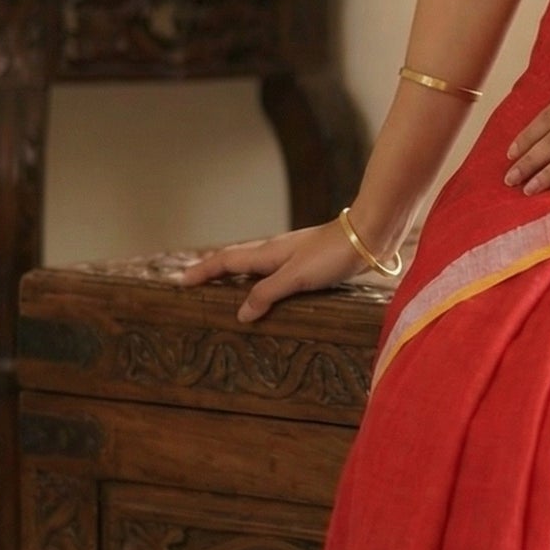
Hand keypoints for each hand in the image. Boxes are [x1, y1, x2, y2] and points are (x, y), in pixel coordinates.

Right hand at [175, 218, 373, 323]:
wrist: (369, 236)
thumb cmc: (333, 255)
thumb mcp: (296, 277)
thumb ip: (267, 293)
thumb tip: (240, 313)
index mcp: (268, 253)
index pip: (226, 262)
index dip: (203, 271)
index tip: (181, 281)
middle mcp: (276, 251)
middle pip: (236, 260)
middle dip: (213, 271)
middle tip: (194, 282)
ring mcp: (293, 255)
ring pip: (255, 264)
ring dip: (236, 274)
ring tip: (224, 287)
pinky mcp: (310, 262)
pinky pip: (274, 271)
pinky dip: (261, 279)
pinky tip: (269, 289)